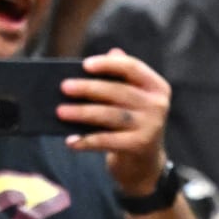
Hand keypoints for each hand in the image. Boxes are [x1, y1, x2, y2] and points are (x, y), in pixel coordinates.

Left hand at [60, 49, 172, 195]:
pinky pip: (107, 140)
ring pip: (110, 115)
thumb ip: (122, 77)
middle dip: (89, 88)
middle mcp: (158, 105)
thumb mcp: (133, 99)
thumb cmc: (132, 123)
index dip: (108, 64)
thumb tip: (105, 54)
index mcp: (157, 87)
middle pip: (118, 91)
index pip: (133, 67)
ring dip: (83, 113)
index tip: (85, 65)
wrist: (146, 163)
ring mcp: (150, 126)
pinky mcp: (139, 146)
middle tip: (64, 87)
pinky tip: (70, 141)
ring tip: (60, 111)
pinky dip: (86, 140)